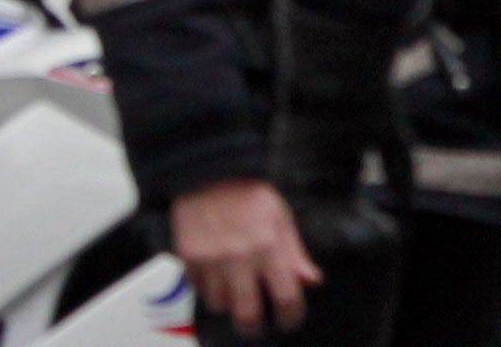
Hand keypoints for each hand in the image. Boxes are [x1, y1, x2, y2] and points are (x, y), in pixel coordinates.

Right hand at [171, 175, 323, 337]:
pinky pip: (198, 289)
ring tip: (234, 285)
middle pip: (246, 315)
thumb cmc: (251, 195)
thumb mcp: (282, 219)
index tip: (289, 318)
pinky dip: (208, 287)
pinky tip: (215, 271)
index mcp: (269, 247)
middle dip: (254, 326)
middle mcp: (240, 258)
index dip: (291, 316)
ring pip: (219, 304)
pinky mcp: (188, 259)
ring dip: (228, 301)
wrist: (212, 173)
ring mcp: (211, 260)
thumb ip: (295, 255)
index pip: (286, 297)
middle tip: (257, 322)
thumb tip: (312, 281)